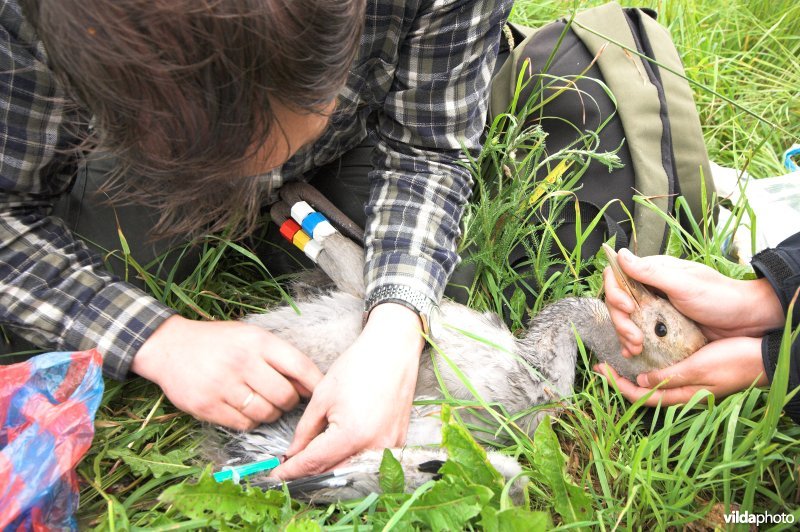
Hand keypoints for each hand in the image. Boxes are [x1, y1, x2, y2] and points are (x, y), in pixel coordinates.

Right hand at [131, 315, 323, 429]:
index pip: (299, 366)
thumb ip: (277, 356)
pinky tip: (244, 409)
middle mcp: (242, 362)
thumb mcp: (249, 336)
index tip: (320, 393)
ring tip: (262, 404)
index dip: (314, 383)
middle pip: (285, 396)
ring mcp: (223, 385)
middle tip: (283, 400)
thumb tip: (308, 383)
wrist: (169, 347)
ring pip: (265, 413)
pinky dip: (250, 421)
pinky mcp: (207, 406)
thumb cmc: (216, 342)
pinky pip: (243, 424)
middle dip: (290, 402)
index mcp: (257, 341)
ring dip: (270, 414)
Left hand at [270, 302, 424, 479]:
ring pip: (351, 471)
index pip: (314, 463)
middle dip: (309, 472)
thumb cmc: (360, 366)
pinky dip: (350, 461)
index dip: (291, 470)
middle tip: (289, 466)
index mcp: (351, 435)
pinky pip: (368, 461)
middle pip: (332, 472)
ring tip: (311, 458)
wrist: (392, 352)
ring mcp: (389, 447)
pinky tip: (337, 451)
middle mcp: (373, 447)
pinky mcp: (397, 443)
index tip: (276, 474)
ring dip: (329, 469)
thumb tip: (293, 452)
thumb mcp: (323, 397)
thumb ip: (305, 430)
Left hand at [594, 336, 767, 405]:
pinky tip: (646, 351)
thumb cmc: (734, 362)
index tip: (600, 372)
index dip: (619, 386)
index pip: (642, 396)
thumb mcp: (699, 369)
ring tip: (619, 358)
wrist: (764, 356)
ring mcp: (690, 382)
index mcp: (683, 395)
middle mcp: (684, 391)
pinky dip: (652, 362)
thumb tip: (642, 384)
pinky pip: (667, 370)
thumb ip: (671, 378)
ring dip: (635, 372)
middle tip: (602, 364)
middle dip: (622, 379)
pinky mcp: (696, 369)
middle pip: (644, 391)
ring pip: (655, 381)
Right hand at [604, 249, 783, 356]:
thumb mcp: (684, 284)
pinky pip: (638, 333)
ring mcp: (655, 309)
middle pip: (618, 302)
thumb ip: (651, 272)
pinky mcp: (661, 327)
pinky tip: (634, 353)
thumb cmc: (720, 298)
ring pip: (625, 320)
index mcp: (653, 272)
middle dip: (621, 321)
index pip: (618, 277)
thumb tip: (621, 255)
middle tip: (634, 338)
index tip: (627, 308)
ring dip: (624, 335)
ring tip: (635, 349)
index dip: (614, 292)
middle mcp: (650, 288)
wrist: (746, 321)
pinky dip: (631, 343)